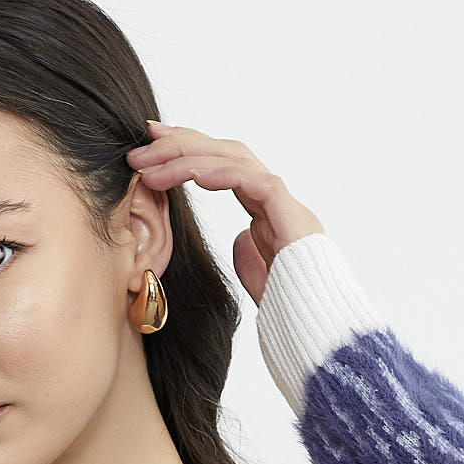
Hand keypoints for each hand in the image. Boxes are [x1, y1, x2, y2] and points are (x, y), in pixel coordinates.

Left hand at [124, 121, 323, 307]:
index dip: (187, 151)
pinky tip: (194, 175)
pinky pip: (254, 183)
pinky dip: (223, 174)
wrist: (319, 325)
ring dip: (189, 158)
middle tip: (145, 139)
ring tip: (152, 165)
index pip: (222, 166)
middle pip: (224, 152)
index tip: (152, 145)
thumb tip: (240, 237)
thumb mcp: (260, 276)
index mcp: (264, 207)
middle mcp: (273, 196)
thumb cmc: (292, 306)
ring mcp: (283, 203)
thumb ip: (249, 254)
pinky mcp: (290, 215)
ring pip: (234, 160)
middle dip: (182, 142)